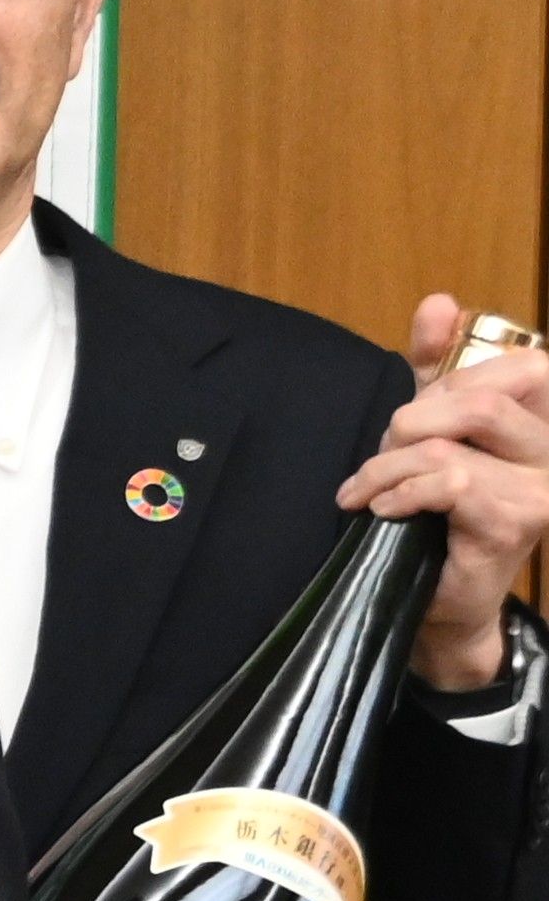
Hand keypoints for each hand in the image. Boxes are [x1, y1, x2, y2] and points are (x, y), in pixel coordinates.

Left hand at [345, 295, 548, 682]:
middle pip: (481, 399)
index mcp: (546, 418)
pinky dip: (399, 491)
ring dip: (389, 465)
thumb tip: (439, 303)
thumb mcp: (435, 427)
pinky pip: (448, 482)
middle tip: (384, 456)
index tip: (411, 419)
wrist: (442, 597)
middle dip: (413, 422)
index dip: (451, 381)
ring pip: (450, 444)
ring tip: (370, 490)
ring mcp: (544, 486)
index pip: (519, 364)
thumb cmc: (440, 512)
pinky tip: (382, 510)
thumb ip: (437, 365)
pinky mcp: (516, 520)